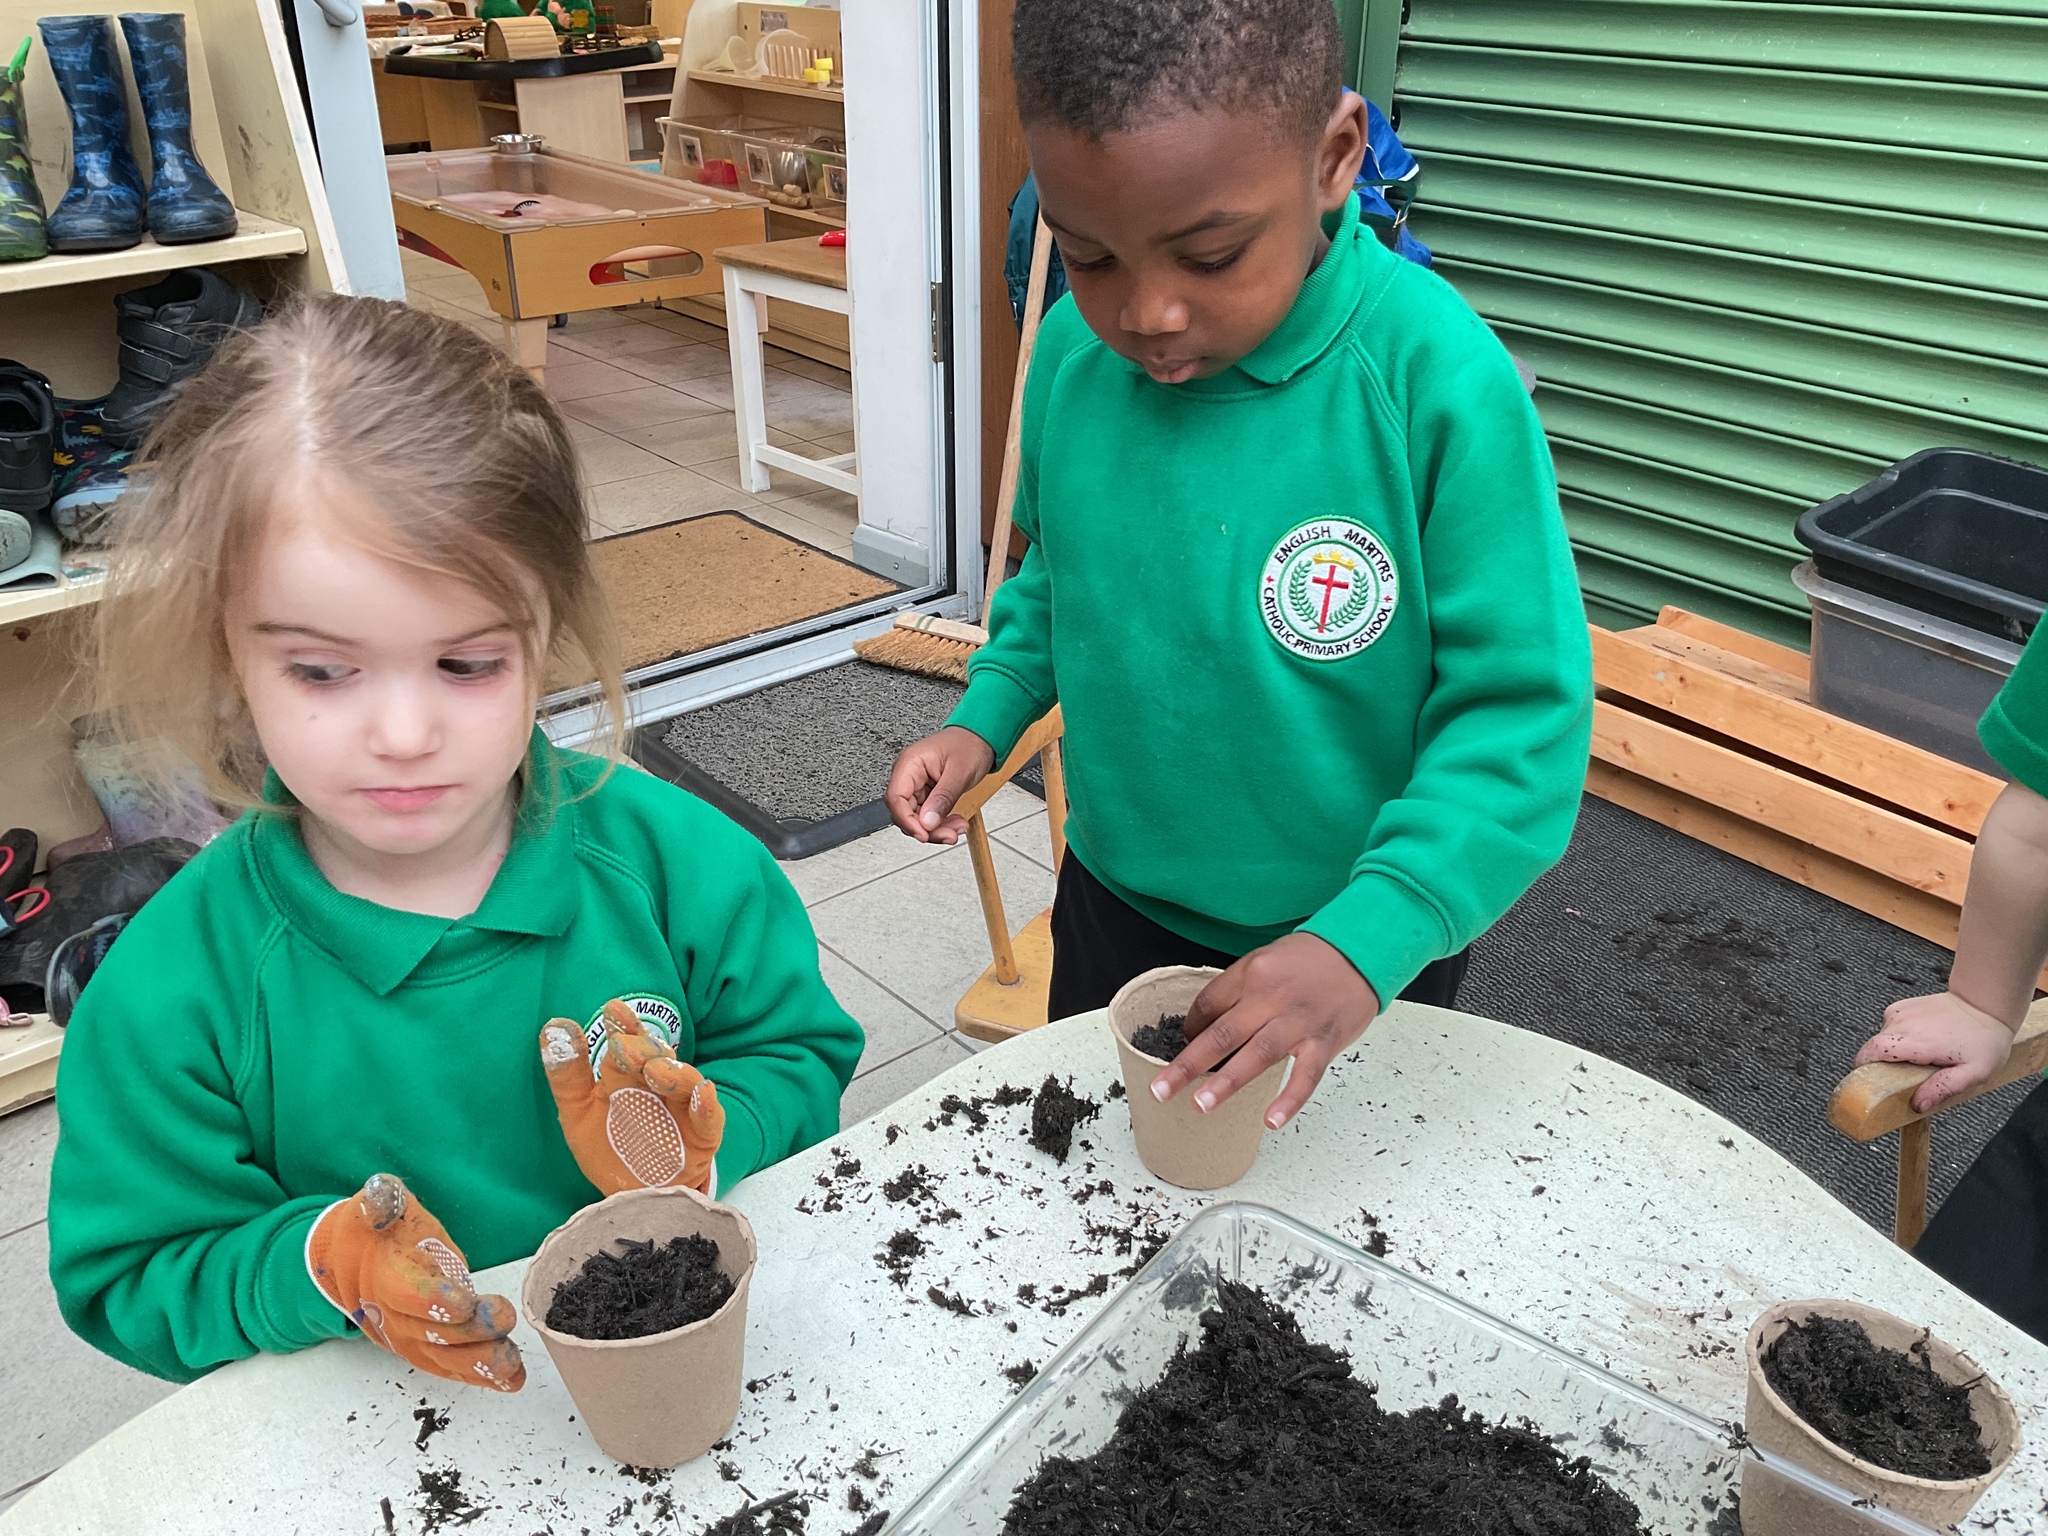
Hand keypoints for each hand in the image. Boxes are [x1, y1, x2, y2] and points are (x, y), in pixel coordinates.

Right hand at [307, 1174, 523, 1391]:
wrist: (355, 1267)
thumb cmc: (377, 1235)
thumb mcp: (374, 1209)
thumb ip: (382, 1202)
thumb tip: (380, 1194)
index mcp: (385, 1278)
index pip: (406, 1294)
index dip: (433, 1300)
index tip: (463, 1302)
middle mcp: (395, 1317)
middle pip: (431, 1332)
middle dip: (469, 1331)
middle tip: (502, 1320)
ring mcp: (411, 1339)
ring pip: (444, 1359)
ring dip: (479, 1364)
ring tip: (511, 1363)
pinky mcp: (427, 1351)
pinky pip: (453, 1368)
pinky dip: (482, 1377)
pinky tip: (513, 1379)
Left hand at [541, 999, 723, 1194]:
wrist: (637, 1195)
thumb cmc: (609, 1147)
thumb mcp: (577, 1112)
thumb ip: (566, 1074)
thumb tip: (553, 1026)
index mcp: (628, 1076)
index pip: (628, 1043)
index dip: (623, 1025)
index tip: (613, 1009)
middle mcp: (657, 1086)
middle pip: (656, 1059)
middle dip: (643, 1050)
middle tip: (626, 1045)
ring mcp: (682, 1109)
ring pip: (685, 1084)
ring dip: (674, 1073)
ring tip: (657, 1069)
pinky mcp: (703, 1136)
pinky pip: (709, 1118)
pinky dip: (706, 1105)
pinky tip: (702, 1093)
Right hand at [886, 727, 994, 844]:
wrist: (981, 737)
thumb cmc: (969, 744)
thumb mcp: (960, 772)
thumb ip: (943, 798)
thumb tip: (927, 822)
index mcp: (910, 763)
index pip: (896, 798)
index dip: (907, 821)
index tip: (924, 834)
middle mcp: (908, 774)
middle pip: (904, 812)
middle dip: (926, 829)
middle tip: (949, 835)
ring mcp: (916, 785)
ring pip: (916, 818)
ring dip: (936, 829)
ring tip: (957, 828)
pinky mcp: (926, 794)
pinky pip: (927, 816)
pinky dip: (941, 824)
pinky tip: (955, 823)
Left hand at [1149, 933, 1380, 1129]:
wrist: (1360, 950)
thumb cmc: (1310, 959)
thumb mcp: (1265, 961)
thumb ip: (1236, 991)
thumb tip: (1203, 1026)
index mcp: (1252, 975)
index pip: (1209, 1004)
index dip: (1190, 1027)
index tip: (1179, 1046)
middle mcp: (1272, 998)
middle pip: (1223, 1033)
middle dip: (1189, 1063)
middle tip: (1162, 1089)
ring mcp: (1299, 1022)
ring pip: (1258, 1054)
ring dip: (1228, 1082)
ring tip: (1201, 1105)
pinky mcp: (1325, 1041)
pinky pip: (1305, 1075)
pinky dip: (1289, 1099)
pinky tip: (1270, 1120)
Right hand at [1856, 991, 2016, 1114]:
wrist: (1984, 1005)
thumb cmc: (1984, 1039)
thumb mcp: (1975, 1072)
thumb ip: (1944, 1088)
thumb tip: (1918, 1104)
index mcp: (1919, 1041)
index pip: (1874, 1050)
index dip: (1864, 1066)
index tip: (1868, 1079)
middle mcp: (1904, 1023)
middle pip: (1875, 1047)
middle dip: (1884, 1063)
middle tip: (1907, 1073)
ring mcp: (1901, 1011)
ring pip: (1882, 1038)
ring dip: (1894, 1050)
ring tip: (1920, 1054)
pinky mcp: (1901, 1006)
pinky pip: (1889, 1027)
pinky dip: (1899, 1037)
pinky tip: (1921, 1038)